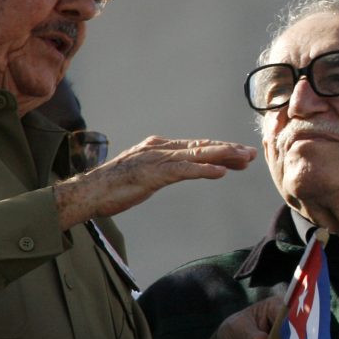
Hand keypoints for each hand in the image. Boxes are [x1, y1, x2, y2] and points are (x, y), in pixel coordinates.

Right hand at [54, 136, 256, 229]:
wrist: (88, 192)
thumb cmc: (111, 187)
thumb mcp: (141, 175)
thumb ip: (159, 170)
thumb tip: (175, 172)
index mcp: (157, 148)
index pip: (194, 147)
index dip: (218, 150)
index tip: (239, 155)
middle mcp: (159, 148)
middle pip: (200, 147)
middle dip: (227, 150)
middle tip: (250, 154)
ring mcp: (156, 160)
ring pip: (196, 155)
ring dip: (222, 156)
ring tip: (243, 159)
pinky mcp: (152, 174)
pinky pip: (183, 171)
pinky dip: (203, 170)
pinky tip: (220, 172)